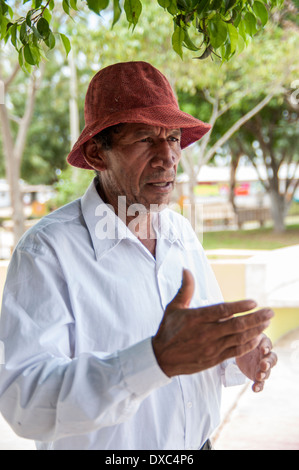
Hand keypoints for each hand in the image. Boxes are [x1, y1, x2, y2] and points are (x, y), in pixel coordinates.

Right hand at [152, 269, 273, 377]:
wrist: (161, 358)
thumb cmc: (168, 330)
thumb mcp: (174, 307)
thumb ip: (185, 289)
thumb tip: (186, 270)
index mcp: (196, 318)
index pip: (222, 310)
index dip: (239, 306)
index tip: (254, 302)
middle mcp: (205, 333)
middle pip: (236, 325)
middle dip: (256, 318)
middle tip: (270, 312)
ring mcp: (211, 347)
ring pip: (238, 339)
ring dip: (255, 330)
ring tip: (266, 323)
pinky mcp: (214, 359)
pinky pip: (235, 352)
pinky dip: (248, 345)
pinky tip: (257, 338)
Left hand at [236, 335, 277, 391]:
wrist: (236, 350)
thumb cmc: (241, 339)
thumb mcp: (241, 334)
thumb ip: (243, 332)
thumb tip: (238, 323)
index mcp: (262, 343)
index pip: (268, 344)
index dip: (267, 347)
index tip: (263, 350)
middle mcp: (265, 355)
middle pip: (271, 359)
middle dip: (268, 362)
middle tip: (263, 365)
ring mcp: (262, 366)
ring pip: (268, 372)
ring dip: (264, 374)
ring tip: (259, 376)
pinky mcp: (257, 375)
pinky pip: (261, 383)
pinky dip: (259, 386)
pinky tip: (254, 389)